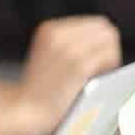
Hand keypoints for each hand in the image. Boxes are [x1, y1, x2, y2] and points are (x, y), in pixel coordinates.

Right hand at [14, 16, 121, 134]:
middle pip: (105, 29)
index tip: (98, 58)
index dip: (101, 42)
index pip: (95, 23)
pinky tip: (101, 79)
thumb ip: (70, 45)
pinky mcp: (78, 65)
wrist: (23, 111)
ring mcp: (69, 49)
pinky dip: (110, 67)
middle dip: (109, 47)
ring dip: (111, 57)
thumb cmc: (38, 91)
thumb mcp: (47, 56)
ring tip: (100, 74)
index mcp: (50, 29)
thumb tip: (106, 41)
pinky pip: (108, 56)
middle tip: (103, 68)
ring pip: (110, 41)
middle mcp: (59, 34)